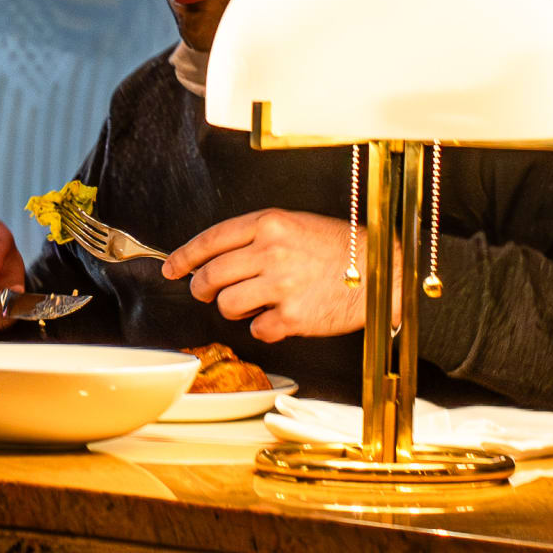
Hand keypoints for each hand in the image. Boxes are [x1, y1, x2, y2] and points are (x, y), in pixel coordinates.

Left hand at [162, 209, 361, 341]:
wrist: (382, 271)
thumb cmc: (341, 248)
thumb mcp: (296, 225)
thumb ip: (257, 237)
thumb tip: (215, 258)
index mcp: (270, 224)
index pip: (211, 240)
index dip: (183, 257)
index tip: (171, 268)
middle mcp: (272, 251)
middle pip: (210, 275)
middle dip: (201, 288)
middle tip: (206, 292)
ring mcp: (281, 285)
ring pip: (227, 305)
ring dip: (234, 308)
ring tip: (255, 302)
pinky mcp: (293, 316)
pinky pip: (257, 329)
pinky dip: (264, 327)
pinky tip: (280, 316)